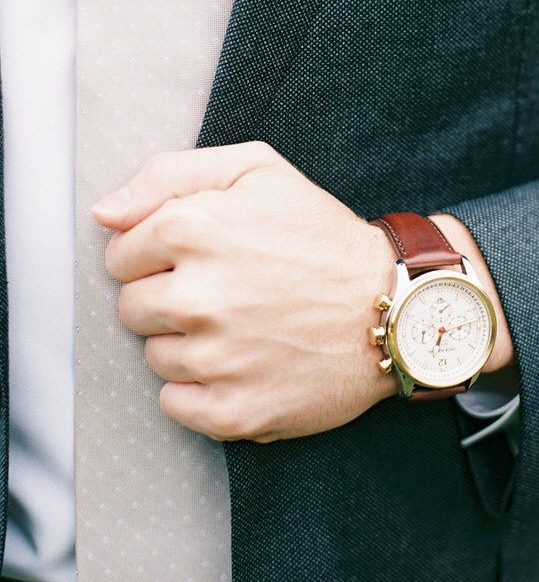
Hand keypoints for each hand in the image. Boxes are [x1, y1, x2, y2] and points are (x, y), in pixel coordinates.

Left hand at [92, 142, 399, 442]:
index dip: (158, 254)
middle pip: (130, 309)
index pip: (120, 255)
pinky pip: (175, 404)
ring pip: (154, 357)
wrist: (391, 304)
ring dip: (189, 343)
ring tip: (244, 324)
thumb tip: (105, 213)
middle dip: (169, 298)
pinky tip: (245, 361)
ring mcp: (214, 358)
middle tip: (226, 290)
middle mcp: (195, 295)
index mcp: (192, 228)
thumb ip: (171, 175)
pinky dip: (202, 389)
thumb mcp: (257, 170)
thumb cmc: (321, 235)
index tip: (202, 256)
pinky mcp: (232, 411)